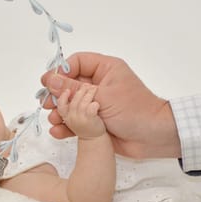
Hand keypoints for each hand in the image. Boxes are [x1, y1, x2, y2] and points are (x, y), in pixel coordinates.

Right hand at [41, 52, 180, 157]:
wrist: (153, 138)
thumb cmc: (135, 111)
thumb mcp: (101, 97)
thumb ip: (74, 89)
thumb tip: (50, 80)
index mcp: (105, 69)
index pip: (76, 63)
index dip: (60, 72)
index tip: (47, 83)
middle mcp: (98, 84)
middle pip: (69, 84)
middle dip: (57, 95)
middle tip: (47, 104)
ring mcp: (95, 104)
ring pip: (70, 104)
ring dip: (60, 112)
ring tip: (55, 120)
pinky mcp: (94, 122)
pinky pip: (75, 121)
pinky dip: (65, 127)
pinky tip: (58, 131)